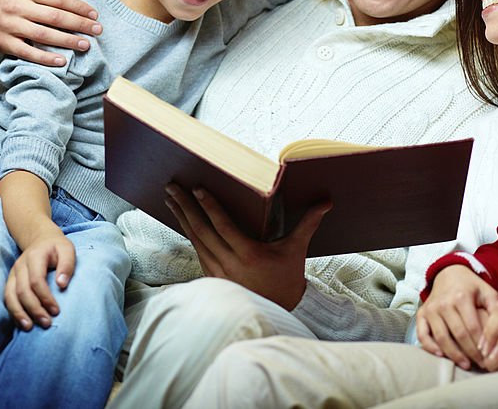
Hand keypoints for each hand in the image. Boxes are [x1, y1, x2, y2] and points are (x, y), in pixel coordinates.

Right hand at [0, 0, 100, 65]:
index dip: (79, 7)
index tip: (95, 15)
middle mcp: (16, 5)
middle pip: (54, 17)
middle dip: (79, 25)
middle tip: (97, 30)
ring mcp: (9, 24)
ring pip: (43, 35)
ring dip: (67, 41)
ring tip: (85, 45)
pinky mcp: (4, 42)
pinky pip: (27, 52)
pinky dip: (46, 58)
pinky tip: (62, 61)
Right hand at [4, 225, 75, 330]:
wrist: (41, 240)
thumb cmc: (57, 247)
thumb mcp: (67, 249)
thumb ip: (67, 265)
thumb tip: (62, 284)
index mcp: (34, 257)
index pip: (36, 281)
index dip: (45, 297)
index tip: (56, 311)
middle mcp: (19, 266)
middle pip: (22, 291)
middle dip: (33, 309)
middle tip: (46, 323)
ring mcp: (12, 274)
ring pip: (10, 296)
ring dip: (19, 313)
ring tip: (29, 327)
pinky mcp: (10, 281)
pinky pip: (7, 298)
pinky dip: (13, 311)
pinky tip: (22, 322)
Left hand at [165, 183, 328, 309]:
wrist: (277, 311)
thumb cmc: (287, 279)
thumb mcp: (297, 249)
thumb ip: (308, 223)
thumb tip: (326, 202)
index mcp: (249, 254)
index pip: (223, 226)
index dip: (209, 206)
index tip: (196, 188)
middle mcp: (229, 263)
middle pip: (202, 231)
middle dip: (185, 207)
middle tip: (172, 187)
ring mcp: (218, 272)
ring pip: (195, 241)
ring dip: (182, 218)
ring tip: (171, 199)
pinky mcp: (213, 277)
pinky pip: (197, 251)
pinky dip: (188, 234)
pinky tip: (182, 221)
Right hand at [415, 265, 497, 369]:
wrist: (448, 273)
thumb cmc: (470, 286)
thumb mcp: (486, 291)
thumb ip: (495, 308)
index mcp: (461, 297)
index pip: (473, 327)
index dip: (481, 344)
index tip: (490, 356)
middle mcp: (444, 303)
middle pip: (458, 335)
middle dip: (471, 353)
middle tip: (482, 364)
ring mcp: (431, 309)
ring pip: (441, 338)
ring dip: (454, 354)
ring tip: (466, 365)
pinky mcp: (421, 314)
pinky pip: (422, 334)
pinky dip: (430, 347)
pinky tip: (441, 356)